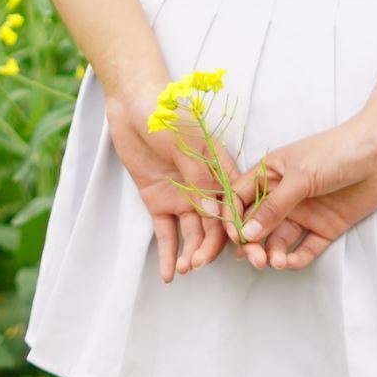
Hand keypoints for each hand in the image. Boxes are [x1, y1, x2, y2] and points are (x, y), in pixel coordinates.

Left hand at [105, 80, 243, 283]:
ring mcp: (183, 196)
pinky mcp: (159, 202)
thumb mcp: (187, 143)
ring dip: (191, 252)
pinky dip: (168, 253)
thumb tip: (214, 215)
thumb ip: (199, 179)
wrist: (133, 103)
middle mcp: (206, 187)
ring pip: (193, 232)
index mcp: (221, 170)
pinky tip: (169, 273)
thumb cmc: (167, 114)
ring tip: (184, 268)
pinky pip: (167, 233)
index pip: (236, 204)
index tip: (243, 249)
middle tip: (203, 265)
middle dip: (214, 247)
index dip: (240, 227)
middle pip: (216, 224)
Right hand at [224, 112, 376, 271]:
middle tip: (255, 259)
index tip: (235, 237)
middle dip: (252, 244)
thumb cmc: (336, 152)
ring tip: (276, 262)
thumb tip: (247, 233)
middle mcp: (284, 196)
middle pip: (257, 225)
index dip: (233, 219)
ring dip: (273, 254)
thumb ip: (274, 206)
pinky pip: (305, 248)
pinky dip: (296, 258)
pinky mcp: (325, 227)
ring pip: (279, 240)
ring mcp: (305, 212)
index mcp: (271, 174)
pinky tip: (292, 262)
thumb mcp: (300, 175)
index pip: (240, 199)